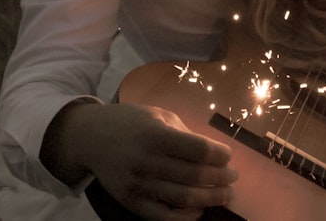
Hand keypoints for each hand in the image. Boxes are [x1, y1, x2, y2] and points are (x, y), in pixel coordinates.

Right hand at [42, 101, 236, 220]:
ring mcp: (138, 185)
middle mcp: (147, 161)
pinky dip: (186, 217)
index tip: (228, 155)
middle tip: (234, 177)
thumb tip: (215, 154)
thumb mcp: (159, 116)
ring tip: (225, 194)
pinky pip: (164, 217)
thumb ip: (185, 134)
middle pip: (195, 176)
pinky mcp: (131, 202)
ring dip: (211, 198)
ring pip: (184, 199)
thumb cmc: (131, 122)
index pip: (199, 150)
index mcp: (155, 135)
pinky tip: (199, 209)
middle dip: (222, 178)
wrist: (92, 137)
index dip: (220, 155)